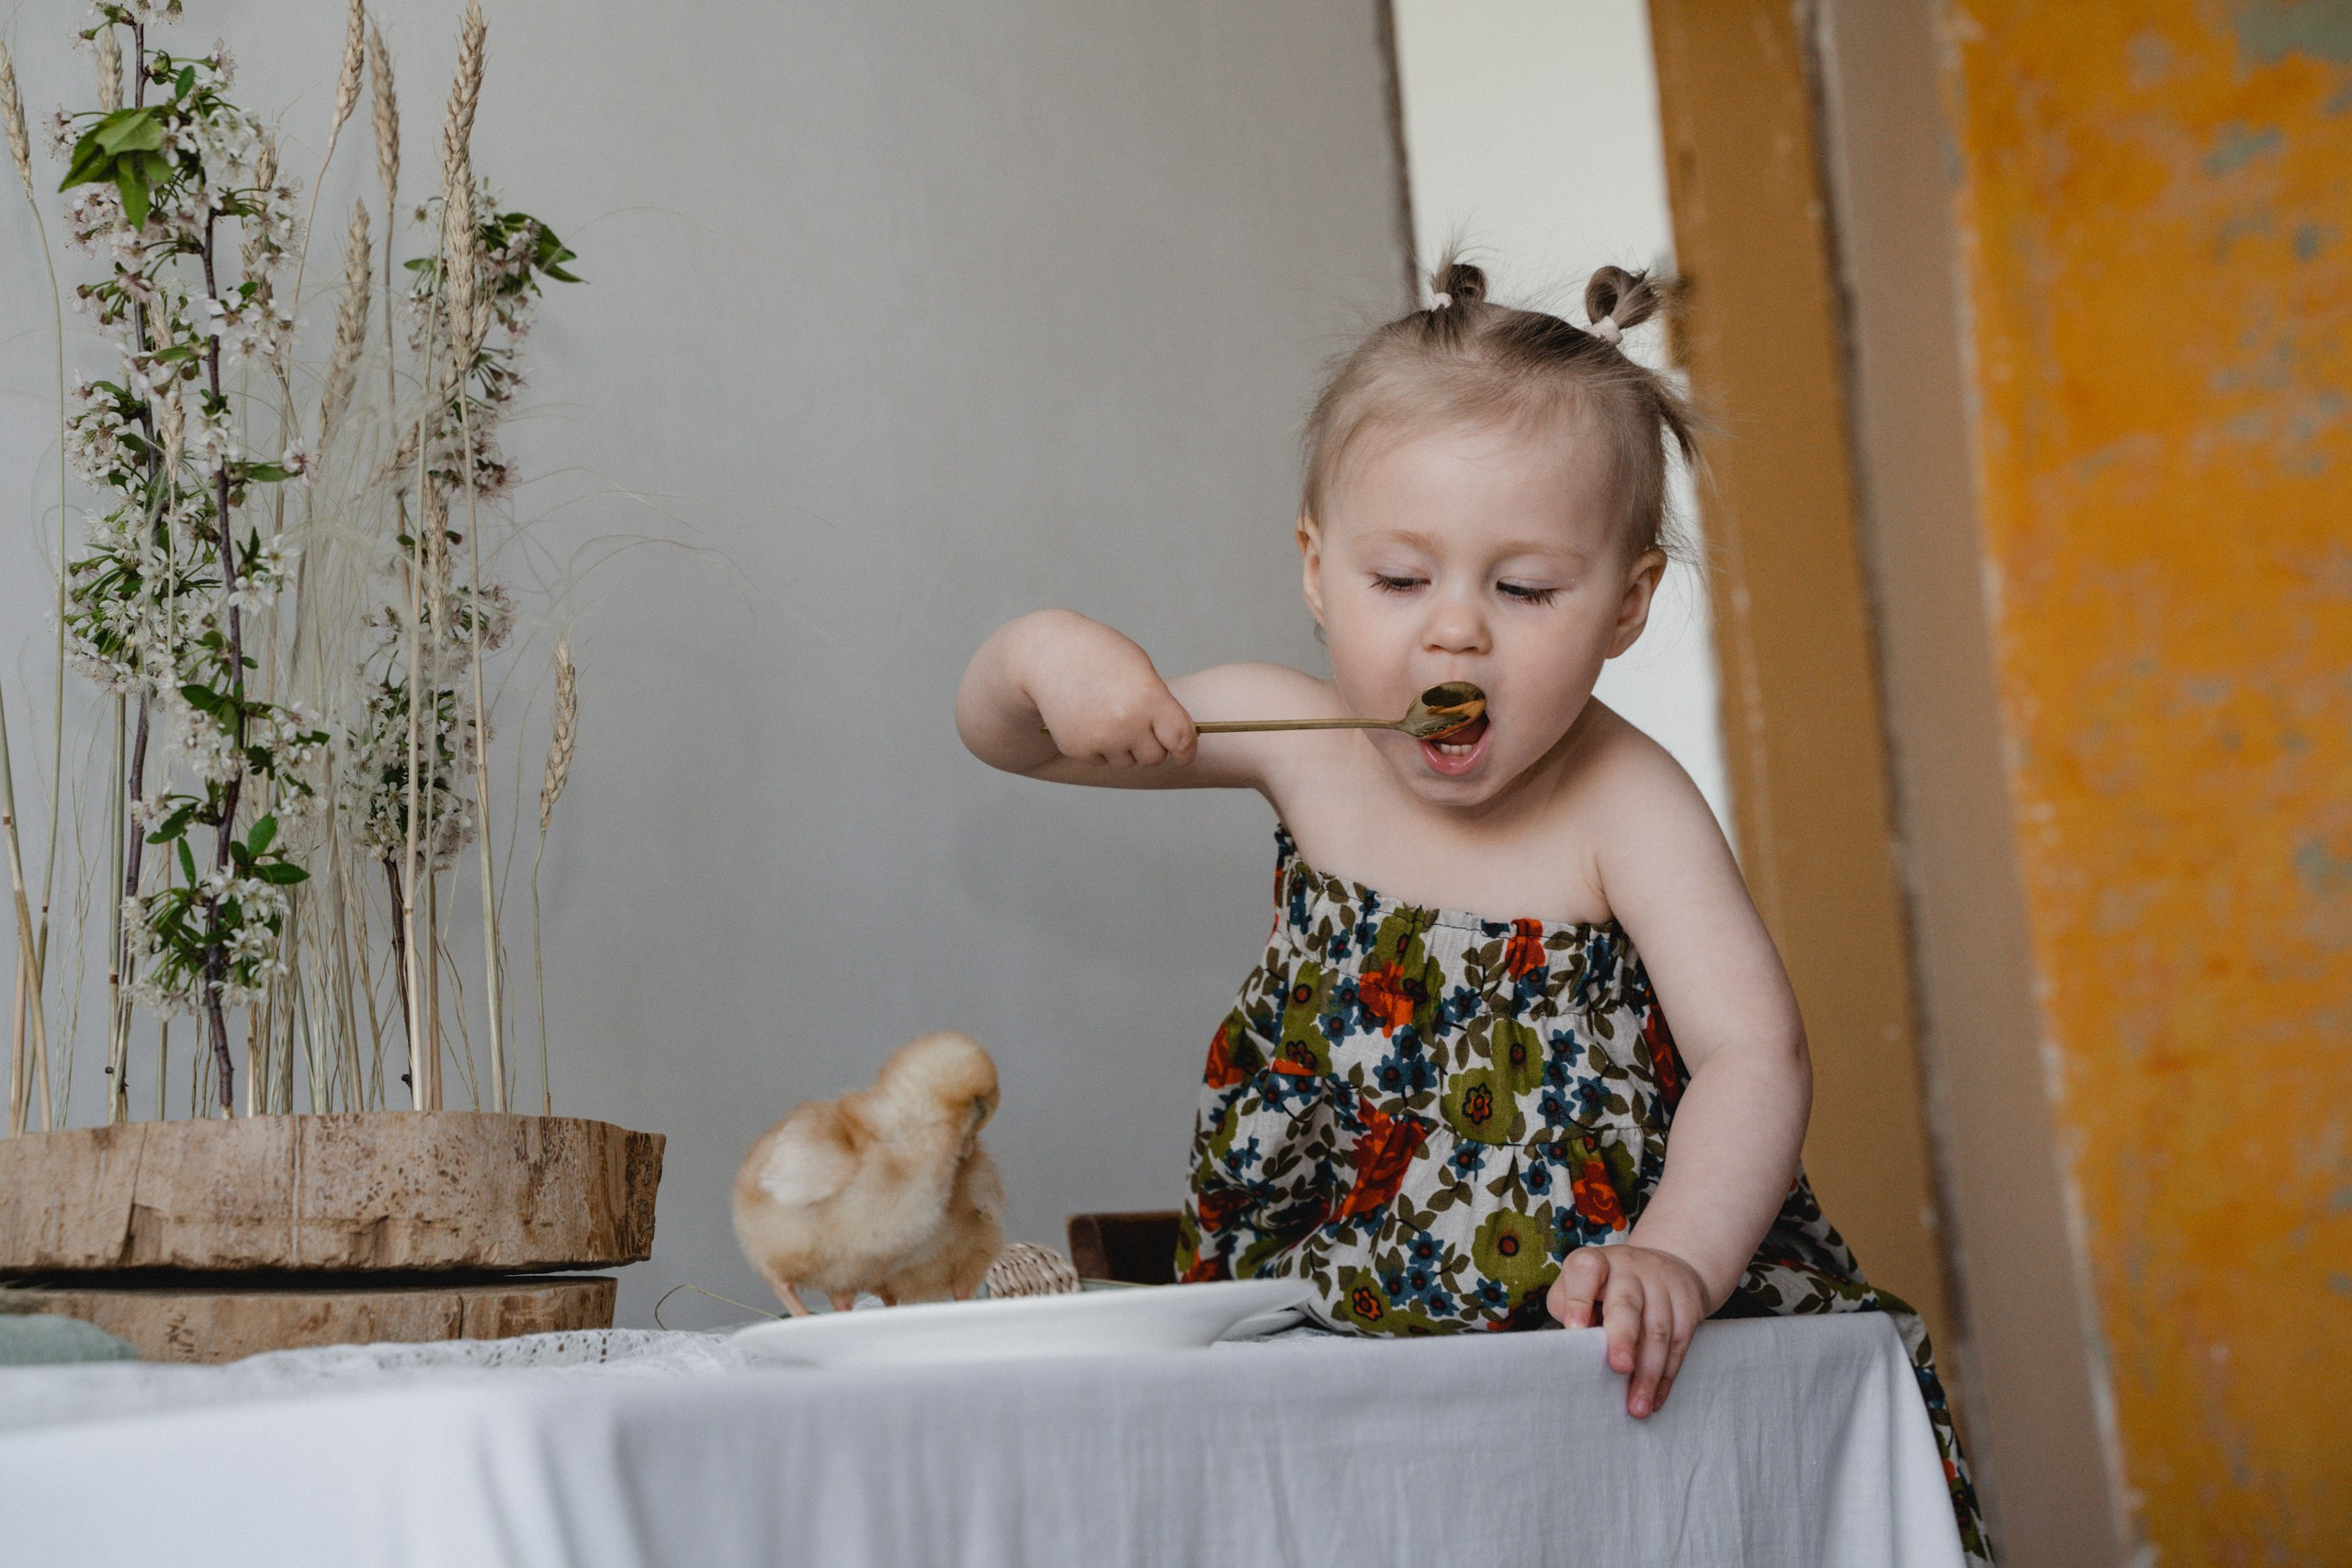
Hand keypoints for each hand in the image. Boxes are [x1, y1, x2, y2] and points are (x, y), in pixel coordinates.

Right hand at [1019, 613, 1196, 768]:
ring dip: (1124, 747)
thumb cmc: (1099, 655)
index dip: (1186, 751)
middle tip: (1135, 720)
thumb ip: (1160, 703)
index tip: (1183, 755)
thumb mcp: (1139, 667)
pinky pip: (1101, 760)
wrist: (1047, 655)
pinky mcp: (1077, 748)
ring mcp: (1100, 739)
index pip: (1181, 741)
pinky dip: (1099, 746)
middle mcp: (1126, 724)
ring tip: (1108, 714)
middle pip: (1155, 756)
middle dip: (1151, 744)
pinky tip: (1088, 718)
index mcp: (1149, 698)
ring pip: (1127, 762)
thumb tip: (1177, 741)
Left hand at [1547, 1244, 1706, 1418]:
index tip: (1574, 1329)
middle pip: (1626, 1303)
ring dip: (1647, 1372)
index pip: (1586, 1271)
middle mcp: (1629, 1269)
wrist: (1665, 1268)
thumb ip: (1568, 1309)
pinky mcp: (1688, 1304)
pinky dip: (1666, 1376)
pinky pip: (1680, 1344)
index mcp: (1596, 1262)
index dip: (1579, 1299)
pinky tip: (1654, 1399)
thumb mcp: (1580, 1285)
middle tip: (1619, 1367)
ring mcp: (1661, 1284)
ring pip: (1657, 1330)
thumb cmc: (1607, 1287)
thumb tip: (1572, 1349)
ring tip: (1636, 1406)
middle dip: (1623, 1338)